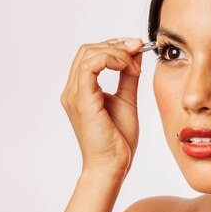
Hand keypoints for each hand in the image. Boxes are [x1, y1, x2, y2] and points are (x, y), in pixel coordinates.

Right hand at [60, 37, 143, 179]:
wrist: (113, 166)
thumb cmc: (118, 141)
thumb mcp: (127, 100)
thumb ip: (128, 77)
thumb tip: (135, 55)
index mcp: (81, 91)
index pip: (91, 55)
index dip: (114, 46)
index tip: (137, 49)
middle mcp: (72, 91)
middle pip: (88, 50)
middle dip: (116, 44)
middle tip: (138, 49)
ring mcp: (74, 95)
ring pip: (88, 54)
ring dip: (116, 51)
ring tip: (134, 63)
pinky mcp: (82, 100)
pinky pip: (90, 67)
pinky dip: (110, 59)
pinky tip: (127, 67)